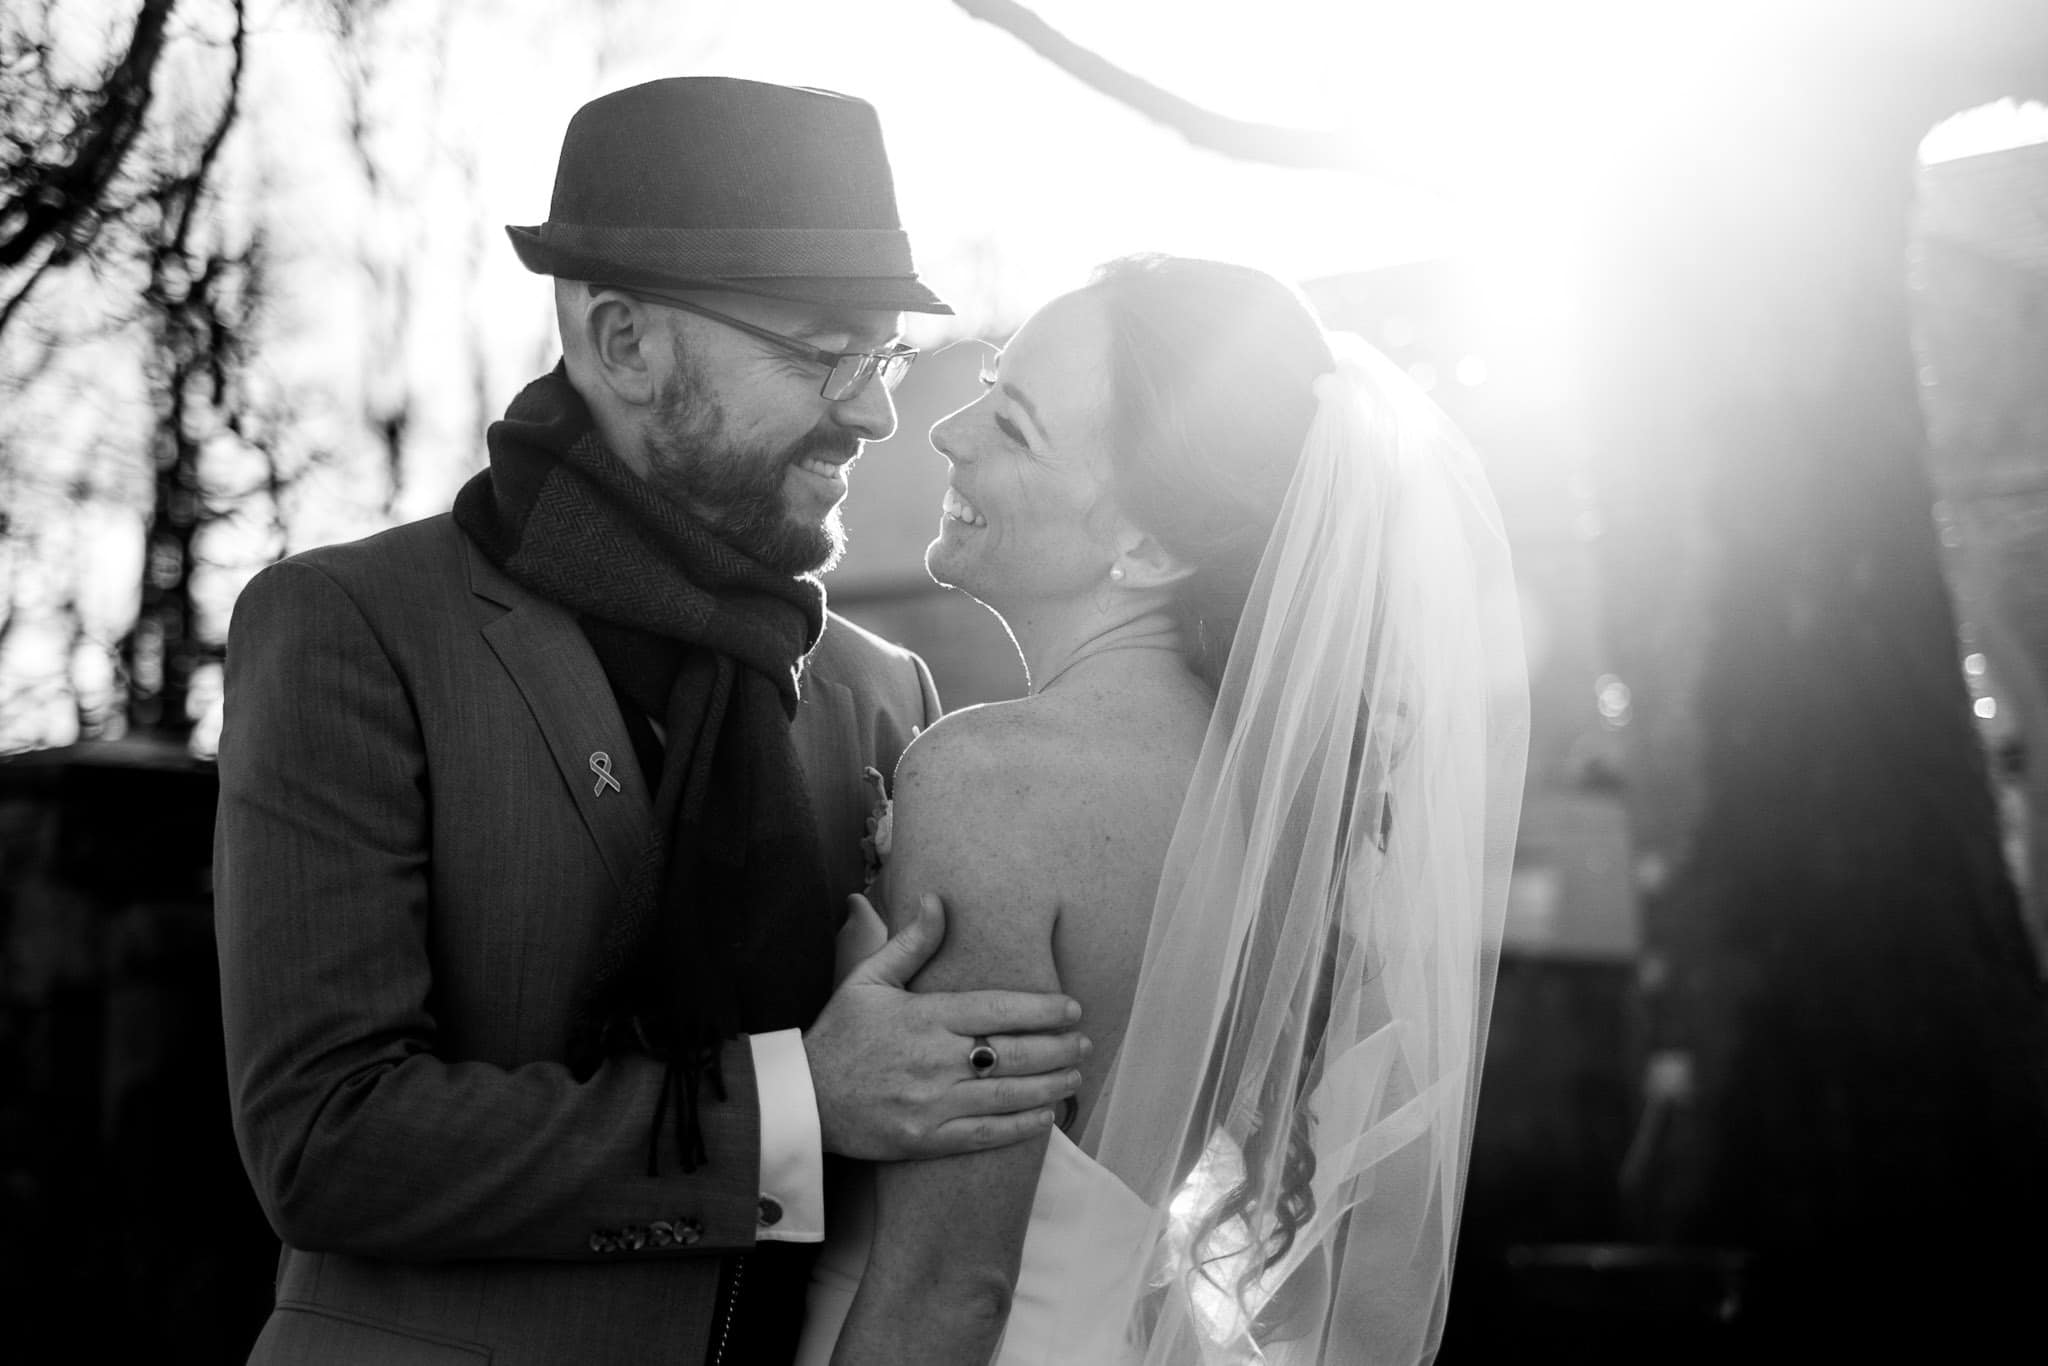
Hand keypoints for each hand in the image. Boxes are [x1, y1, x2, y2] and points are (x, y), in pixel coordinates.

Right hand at [805, 893, 1089, 1159]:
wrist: (802, 1099)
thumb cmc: (839, 1034)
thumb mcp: (867, 979)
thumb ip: (910, 942)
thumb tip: (938, 899)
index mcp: (924, 1017)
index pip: (997, 1009)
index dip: (1041, 1010)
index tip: (1072, 1009)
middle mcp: (933, 1060)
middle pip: (1012, 1053)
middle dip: (1057, 1049)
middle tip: (1084, 1043)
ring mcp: (930, 1104)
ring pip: (1006, 1095)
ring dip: (1049, 1086)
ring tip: (1075, 1076)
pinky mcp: (924, 1141)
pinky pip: (984, 1135)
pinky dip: (1020, 1127)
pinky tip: (1046, 1117)